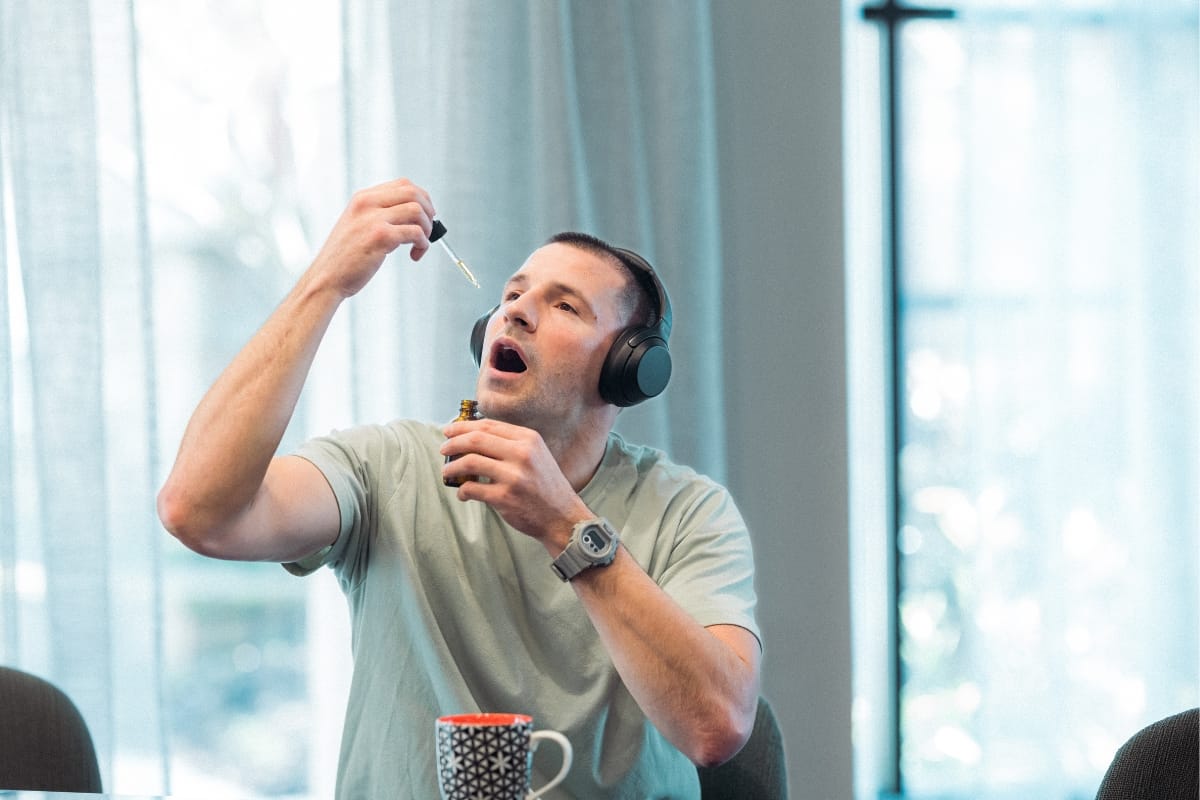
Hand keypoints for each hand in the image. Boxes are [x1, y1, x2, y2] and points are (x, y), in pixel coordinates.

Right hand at [308, 178, 435, 297]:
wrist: (326, 278)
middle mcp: (367, 203)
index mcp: (362, 198)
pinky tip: (416, 254)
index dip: (422, 198)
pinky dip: (423, 244)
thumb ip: (379, 215)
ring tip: (421, 244)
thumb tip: (414, 214)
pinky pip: (415, 233)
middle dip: (429, 211)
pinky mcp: (381, 236)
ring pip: (417, 210)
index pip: (403, 184)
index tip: (426, 214)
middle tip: (429, 229)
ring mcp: (373, 219)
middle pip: (413, 193)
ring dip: (427, 229)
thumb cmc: (344, 257)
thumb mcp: (357, 225)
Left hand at [440, 418, 590, 549]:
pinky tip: (462, 494)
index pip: (488, 425)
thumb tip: (472, 436)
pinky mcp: (505, 498)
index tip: (449, 431)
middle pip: (475, 439)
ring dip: (452, 466)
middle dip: (453, 443)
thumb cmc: (545, 486)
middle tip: (443, 449)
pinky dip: (462, 491)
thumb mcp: (536, 455)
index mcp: (529, 439)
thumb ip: (510, 444)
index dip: (463, 426)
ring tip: (447, 471)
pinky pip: (472, 489)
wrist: (562, 516)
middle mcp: (522, 454)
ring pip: (469, 462)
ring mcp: (513, 476)